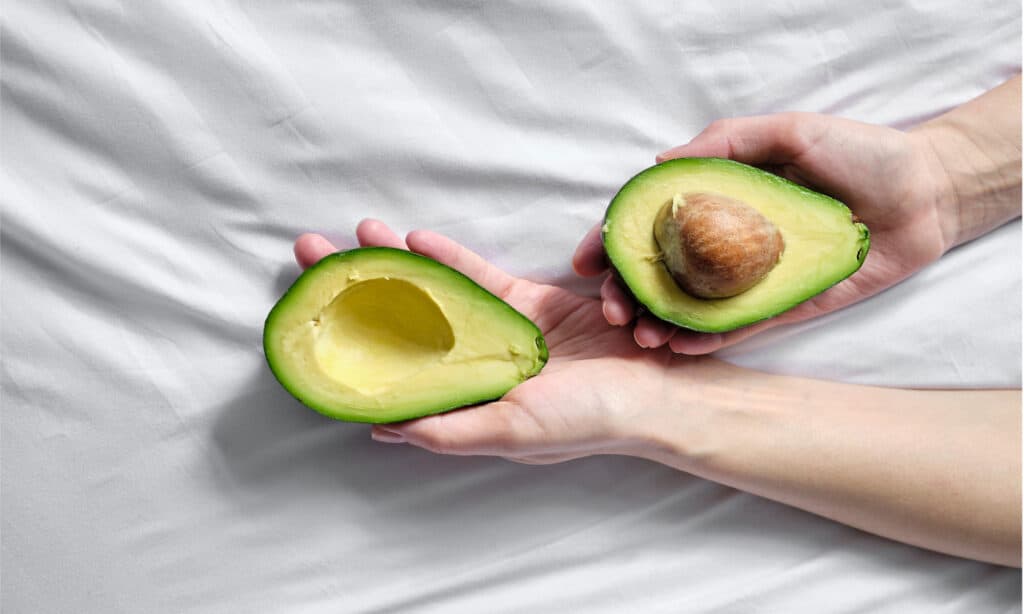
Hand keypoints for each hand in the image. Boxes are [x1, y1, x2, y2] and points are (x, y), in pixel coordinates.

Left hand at [293, 220, 721, 463]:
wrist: (656, 390)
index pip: (389, 368)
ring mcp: (496, 333)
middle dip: (354, 288)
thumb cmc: (586, 421)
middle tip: (309, 256)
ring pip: (432, 292)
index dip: (347, 339)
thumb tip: (380, 429)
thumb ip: (447, 431)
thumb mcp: (510, 430)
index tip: (307, 312)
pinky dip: (449, 258)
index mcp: (462, 401)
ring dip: (393, 264)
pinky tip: (415, 240)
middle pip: (399, 322)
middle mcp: (471, 367)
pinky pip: (479, 276)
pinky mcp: (526, 303)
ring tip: (355, 234)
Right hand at [573, 112, 952, 354]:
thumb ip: (724, 143)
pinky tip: (678, 347)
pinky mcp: (782, 309)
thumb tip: (659, 163)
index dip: (613, 242)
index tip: (584, 260)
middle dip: (626, 293)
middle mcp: (725, 244)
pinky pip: (736, 330)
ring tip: (640, 336)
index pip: (651, 224)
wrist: (925, 193)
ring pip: (689, 308)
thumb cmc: (859, 153)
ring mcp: (750, 281)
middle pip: (659, 273)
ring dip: (657, 323)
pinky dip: (704, 340)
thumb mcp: (787, 132)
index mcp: (717, 201)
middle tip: (611, 310)